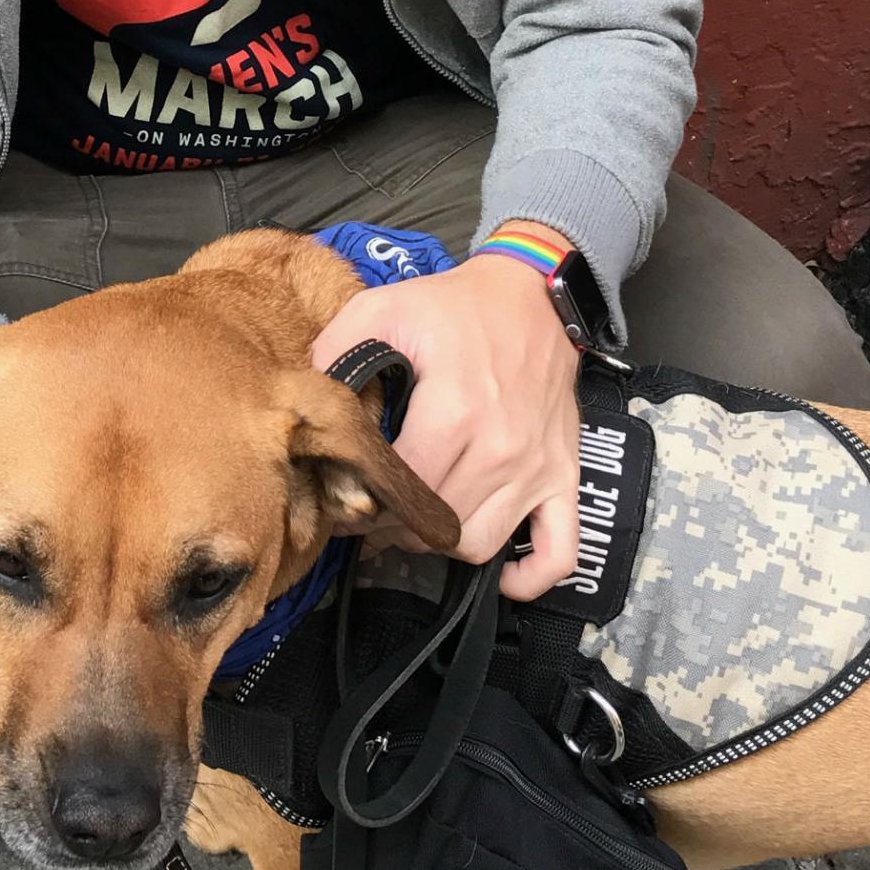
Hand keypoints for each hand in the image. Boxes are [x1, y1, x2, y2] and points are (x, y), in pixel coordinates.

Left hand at [311, 246, 580, 600]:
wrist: (532, 295)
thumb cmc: (454, 308)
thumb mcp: (381, 310)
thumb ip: (335, 354)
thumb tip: (305, 405)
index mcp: (455, 411)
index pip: (400, 490)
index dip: (364, 504)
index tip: (347, 495)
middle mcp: (501, 448)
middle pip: (435, 524)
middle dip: (393, 524)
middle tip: (375, 508)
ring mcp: (537, 467)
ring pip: (480, 543)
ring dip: (442, 542)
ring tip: (419, 518)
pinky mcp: (564, 476)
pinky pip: (557, 551)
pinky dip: (530, 574)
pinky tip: (501, 573)